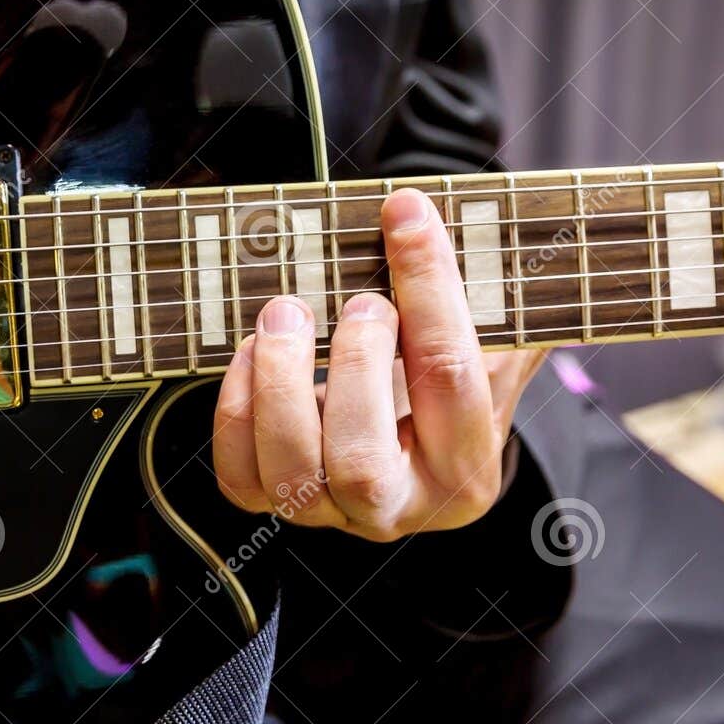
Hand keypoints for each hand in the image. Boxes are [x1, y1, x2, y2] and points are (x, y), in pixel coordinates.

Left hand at [212, 188, 543, 540]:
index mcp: (470, 473)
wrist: (407, 429)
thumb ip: (478, 284)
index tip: (405, 216)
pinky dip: (238, 410)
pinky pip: (241, 477)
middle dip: (350, 366)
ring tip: (286, 313)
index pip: (450, 383)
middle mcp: (400, 507)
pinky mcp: (276, 501)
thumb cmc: (445, 370)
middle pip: (361, 464)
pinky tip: (255, 353)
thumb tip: (428, 210)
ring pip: (292, 475)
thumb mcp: (485, 333)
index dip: (427, 289)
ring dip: (279, 383)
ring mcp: (332, 513)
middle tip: (356, 300)